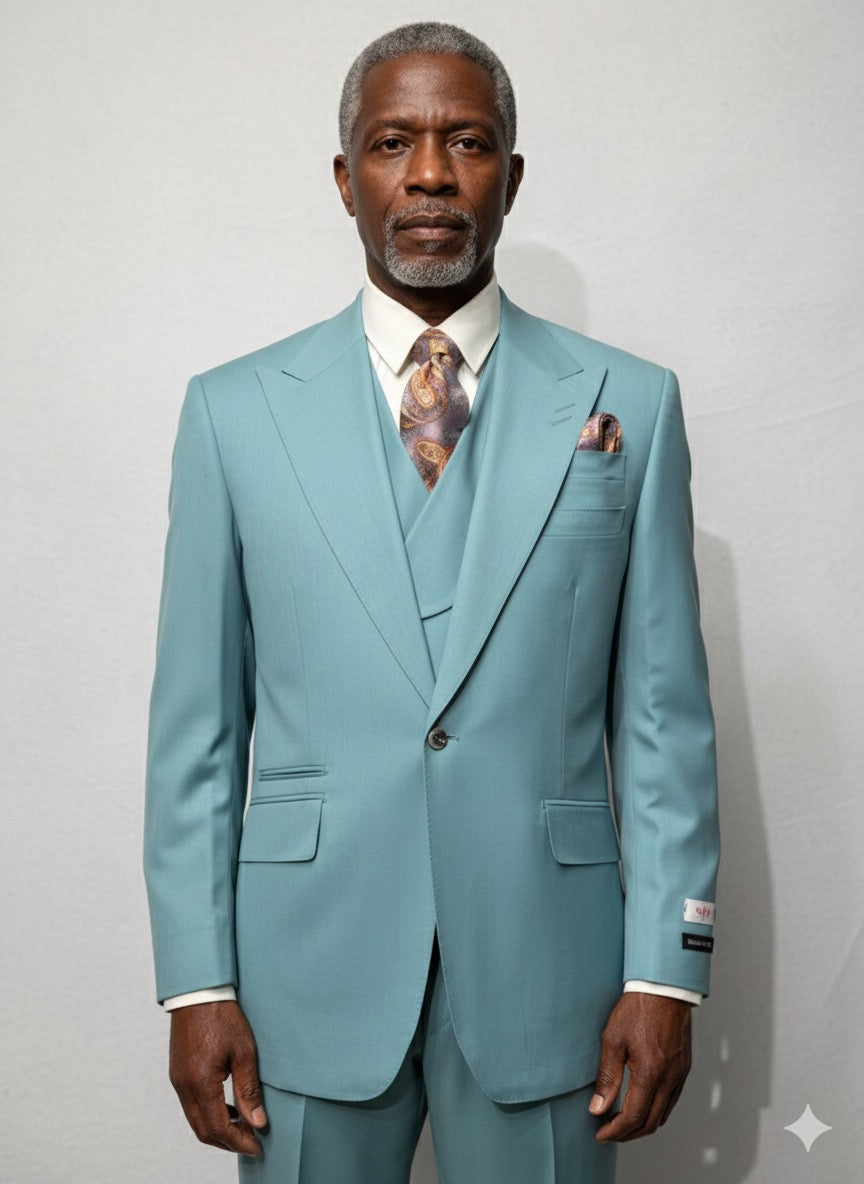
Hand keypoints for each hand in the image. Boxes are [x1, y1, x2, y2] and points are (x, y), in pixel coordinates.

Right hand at [169, 1000, 266, 1156]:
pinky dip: (209, 1114)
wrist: (198, 992)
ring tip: (243, 1127)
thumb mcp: (244, 1051)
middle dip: (228, 1142)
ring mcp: (178, 1081)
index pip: (218, 1128)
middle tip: (252, 1142)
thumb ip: (249, 1090)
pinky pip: (191, 1105)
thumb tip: (257, 1121)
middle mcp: (184, 1086)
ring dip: (218, 1129)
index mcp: (200, 1083)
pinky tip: (228, 1108)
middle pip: (203, 1130)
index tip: (257, 1147)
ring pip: (196, 1120)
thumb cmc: (221, 1015)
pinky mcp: (178, 1073)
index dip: (238, 1142)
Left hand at [589, 992, 691, 1141]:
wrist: (664, 987)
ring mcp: (679, 1074)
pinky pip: (671, 1100)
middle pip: (650, 1123)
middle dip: (627, 1134)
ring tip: (621, 1120)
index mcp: (650, 1073)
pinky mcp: (684, 1068)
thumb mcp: (613, 1040)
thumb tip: (597, 1108)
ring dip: (642, 1124)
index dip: (614, 1131)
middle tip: (608, 1132)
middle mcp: (669, 1079)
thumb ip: (607, 1077)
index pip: (633, 1117)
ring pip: (663, 1115)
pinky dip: (655, 1110)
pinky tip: (641, 1103)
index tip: (600, 1134)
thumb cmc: (638, 1007)